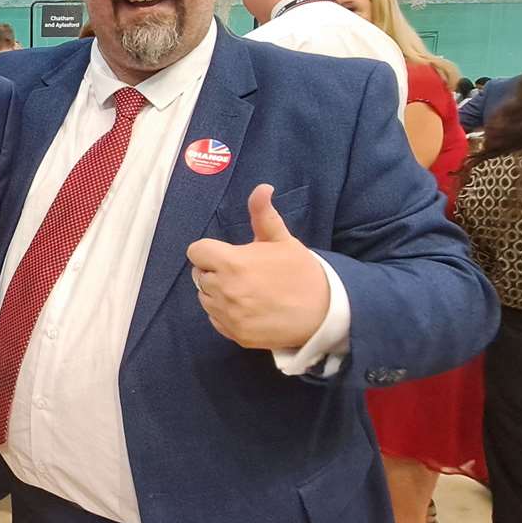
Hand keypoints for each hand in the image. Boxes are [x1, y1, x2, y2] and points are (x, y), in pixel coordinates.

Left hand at [185, 184, 329, 350]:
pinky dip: (225, 314)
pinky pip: (215, 320)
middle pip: (200, 275)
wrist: (325, 312)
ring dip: (218, 293)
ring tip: (246, 291)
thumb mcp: (282, 240)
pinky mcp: (235, 334)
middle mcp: (225, 290)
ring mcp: (229, 315)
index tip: (226, 254)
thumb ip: (263, 214)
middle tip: (242, 273)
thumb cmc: (302, 272)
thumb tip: (262, 188)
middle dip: (215, 271)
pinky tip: (248, 308)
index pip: (196, 252)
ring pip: (205, 298)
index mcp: (232, 262)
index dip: (209, 251)